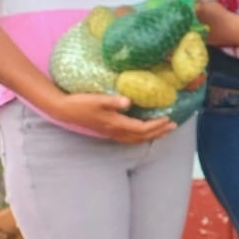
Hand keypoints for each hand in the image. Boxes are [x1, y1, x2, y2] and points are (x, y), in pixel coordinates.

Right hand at [51, 93, 174, 143]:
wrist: (65, 110)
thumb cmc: (81, 103)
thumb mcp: (98, 99)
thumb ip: (113, 101)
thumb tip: (128, 101)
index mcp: (116, 123)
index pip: (142, 128)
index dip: (156, 125)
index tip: (169, 119)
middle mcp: (116, 131)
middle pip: (142, 136)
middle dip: (159, 131)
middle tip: (174, 126)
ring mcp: (111, 133)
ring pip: (136, 139)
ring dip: (152, 135)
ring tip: (164, 131)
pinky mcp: (108, 131)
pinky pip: (129, 138)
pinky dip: (140, 137)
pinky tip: (144, 133)